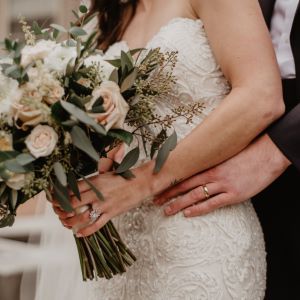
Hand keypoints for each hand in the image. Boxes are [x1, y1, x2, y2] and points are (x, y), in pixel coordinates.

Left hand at [52, 145, 125, 230]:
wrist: (142, 182)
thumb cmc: (124, 177)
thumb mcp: (106, 174)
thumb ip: (92, 181)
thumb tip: (77, 187)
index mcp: (95, 181)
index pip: (71, 189)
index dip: (59, 195)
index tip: (53, 199)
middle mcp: (97, 193)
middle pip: (72, 203)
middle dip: (61, 209)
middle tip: (57, 212)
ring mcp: (105, 205)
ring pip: (82, 217)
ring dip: (70, 222)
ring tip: (65, 223)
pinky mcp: (112, 214)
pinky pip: (96, 226)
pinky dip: (85, 232)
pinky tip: (78, 234)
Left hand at [154, 134, 290, 216]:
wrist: (266, 155)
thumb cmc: (245, 153)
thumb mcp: (224, 155)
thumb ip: (210, 161)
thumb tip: (197, 165)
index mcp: (209, 164)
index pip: (184, 174)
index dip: (170, 181)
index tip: (158, 185)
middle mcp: (212, 175)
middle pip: (185, 185)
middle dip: (168, 194)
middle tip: (154, 200)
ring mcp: (222, 185)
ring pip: (195, 196)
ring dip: (179, 204)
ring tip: (166, 211)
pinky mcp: (233, 194)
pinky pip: (212, 204)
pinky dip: (199, 209)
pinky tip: (187, 214)